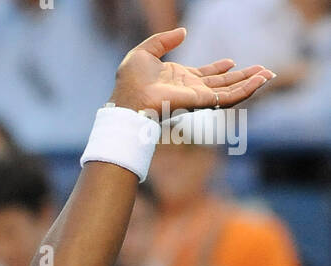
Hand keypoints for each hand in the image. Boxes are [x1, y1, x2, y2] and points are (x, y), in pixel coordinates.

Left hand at [110, 27, 274, 119]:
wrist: (127, 101)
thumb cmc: (129, 82)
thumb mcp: (145, 51)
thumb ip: (164, 40)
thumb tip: (183, 32)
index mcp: (180, 79)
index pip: (206, 75)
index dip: (219, 68)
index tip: (232, 61)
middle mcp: (191, 90)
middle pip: (223, 83)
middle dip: (243, 77)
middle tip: (262, 71)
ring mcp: (198, 97)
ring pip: (230, 91)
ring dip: (250, 83)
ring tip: (268, 75)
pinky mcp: (202, 102)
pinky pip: (228, 98)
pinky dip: (246, 90)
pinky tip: (260, 82)